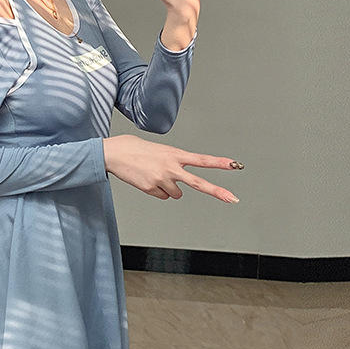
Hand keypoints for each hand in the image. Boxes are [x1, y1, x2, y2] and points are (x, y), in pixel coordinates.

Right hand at [102, 135, 242, 202]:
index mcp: (175, 154)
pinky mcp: (151, 189)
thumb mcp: (159, 150)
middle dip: (217, 191)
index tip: (236, 165)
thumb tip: (177, 183)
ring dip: (168, 188)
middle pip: (199, 183)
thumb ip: (173, 162)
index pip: (202, 159)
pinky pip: (162, 196)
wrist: (113, 153)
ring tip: (153, 175)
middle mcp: (171, 167)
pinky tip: (146, 180)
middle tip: (233, 199)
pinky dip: (156, 191)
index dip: (220, 163)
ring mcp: (162, 179)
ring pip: (176, 194)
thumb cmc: (134, 149)